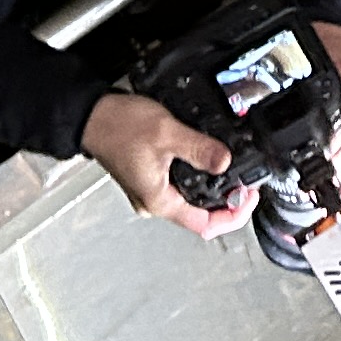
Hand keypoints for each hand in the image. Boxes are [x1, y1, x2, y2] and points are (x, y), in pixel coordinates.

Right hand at [81, 91, 249, 238]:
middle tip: (247, 183)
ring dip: (214, 189)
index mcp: (160, 201)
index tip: (249, 197)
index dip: (234, 215)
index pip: (206, 226)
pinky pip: (181, 186)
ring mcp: (151, 191)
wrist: (92, 115)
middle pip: (201, 216)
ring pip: (191, 200)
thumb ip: (200, 149)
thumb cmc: (119, 126)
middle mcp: (155, 202)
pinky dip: (199, 179)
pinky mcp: (149, 177)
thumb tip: (226, 162)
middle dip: (228, 201)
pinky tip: (209, 162)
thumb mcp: (167, 134)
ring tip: (234, 172)